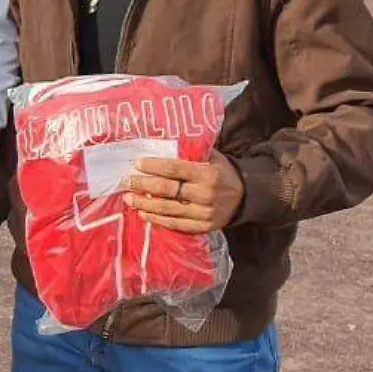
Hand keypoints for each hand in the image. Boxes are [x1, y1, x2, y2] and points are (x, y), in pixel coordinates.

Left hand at [124, 151, 244, 233]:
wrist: (245, 197)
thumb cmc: (222, 173)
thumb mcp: (213, 157)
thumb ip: (192, 152)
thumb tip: (162, 144)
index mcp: (207, 174)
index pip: (175, 169)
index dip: (154, 166)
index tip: (137, 164)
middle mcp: (205, 194)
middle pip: (167, 190)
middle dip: (143, 185)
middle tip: (126, 181)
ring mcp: (204, 213)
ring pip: (168, 209)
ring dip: (144, 204)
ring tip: (128, 198)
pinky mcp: (202, 227)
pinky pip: (175, 224)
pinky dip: (157, 219)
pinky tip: (143, 213)